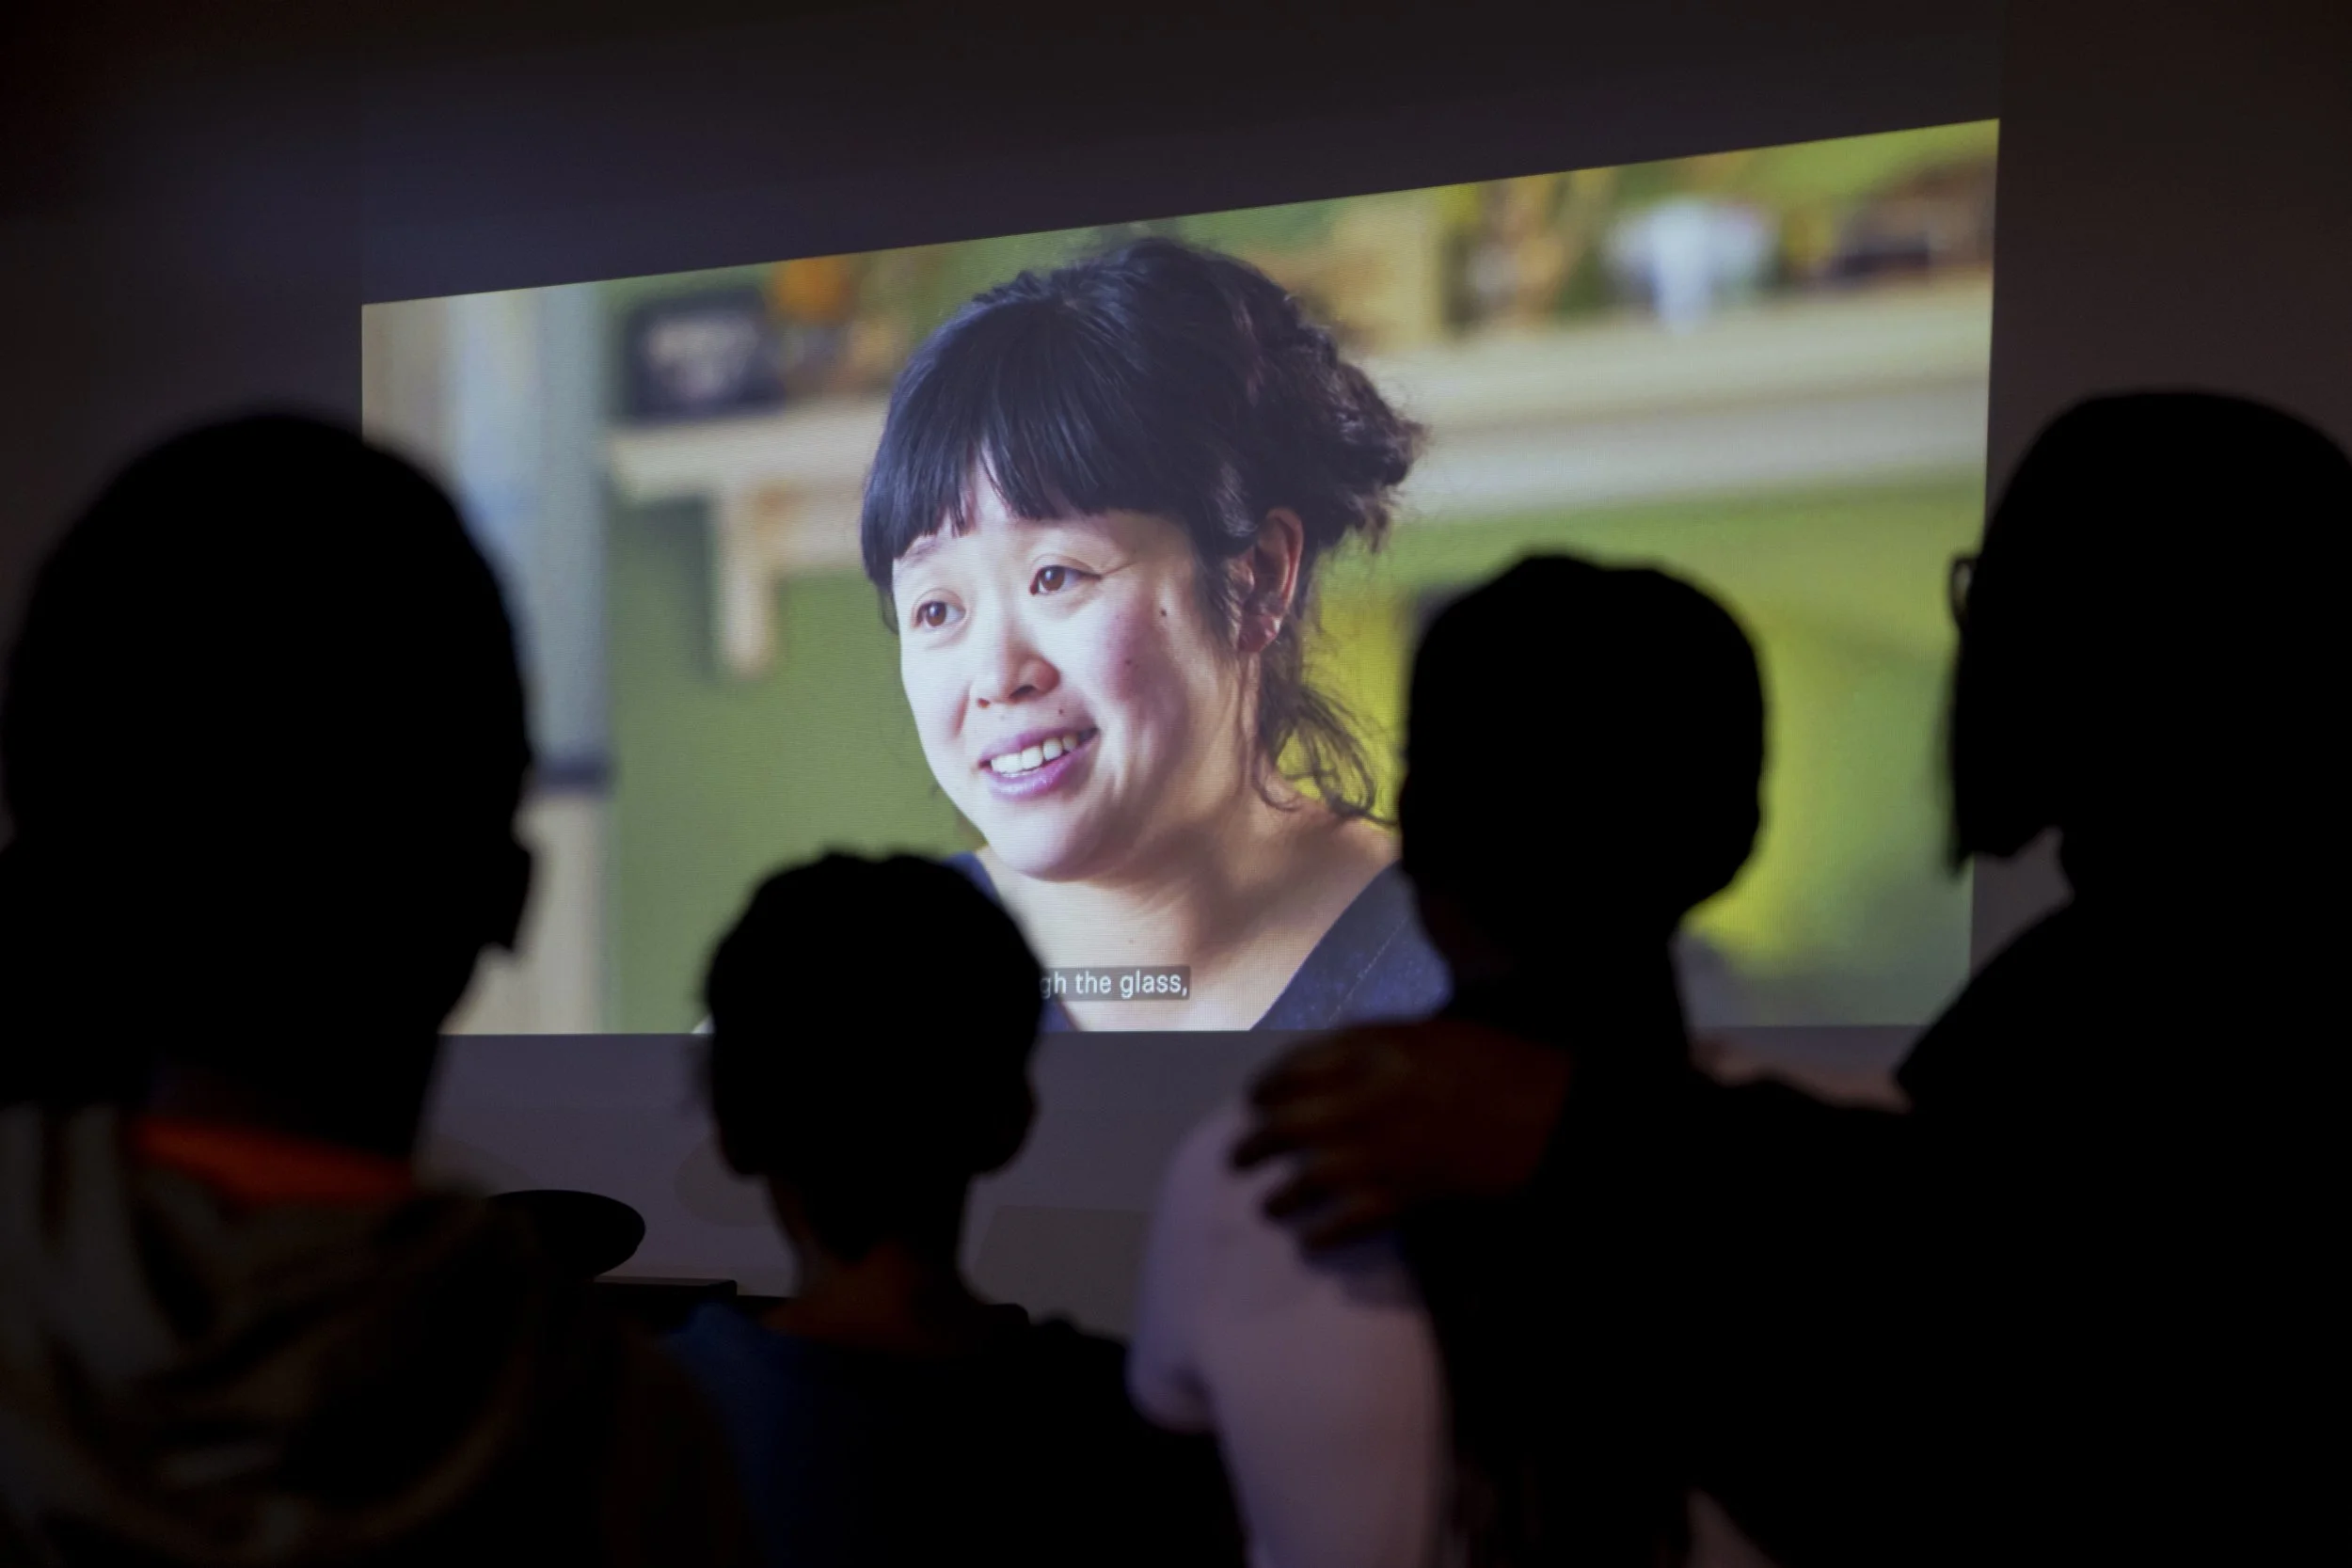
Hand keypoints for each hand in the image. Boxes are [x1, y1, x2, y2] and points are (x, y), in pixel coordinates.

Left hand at [1230, 1019, 1573, 1248]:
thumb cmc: (1500, 1065)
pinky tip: (1310, 1241)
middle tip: (1237, 1159)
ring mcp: (1386, 1149)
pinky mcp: (1409, 1194)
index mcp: (1374, 1048)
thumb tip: (1326, 1054)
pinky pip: (1348, 1221)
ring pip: (1308, 1177)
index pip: (1293, 1066)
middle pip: (1286, 1123)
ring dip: (1280, 1196)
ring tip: (1268, 1207)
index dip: (1265, 1087)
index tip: (1252, 1101)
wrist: (1553, 1116)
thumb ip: (1376, 1040)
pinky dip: (1323, 1235)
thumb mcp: (1434, 1030)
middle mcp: (1368, 1096)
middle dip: (1254, 1144)